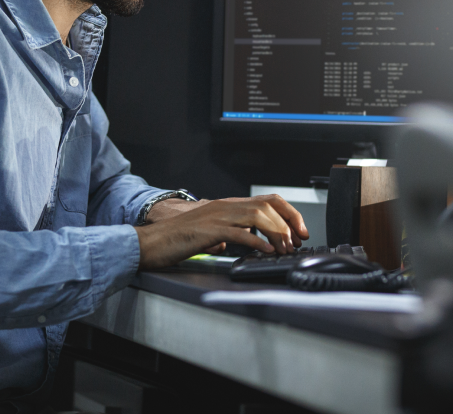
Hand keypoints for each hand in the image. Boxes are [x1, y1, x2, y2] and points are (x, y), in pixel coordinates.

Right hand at [134, 195, 308, 269]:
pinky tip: (266, 252)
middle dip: (289, 222)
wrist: (151, 242)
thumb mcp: (211, 232)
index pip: (267, 199)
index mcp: (227, 205)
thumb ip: (229, 232)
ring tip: (284, 249)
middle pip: (267, 204)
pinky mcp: (209, 231)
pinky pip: (240, 233)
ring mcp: (217, 216)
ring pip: (258, 215)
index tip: (300, 231)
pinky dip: (258, 242)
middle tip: (298, 241)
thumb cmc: (178, 239)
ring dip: (277, 232)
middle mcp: (225, 206)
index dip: (289, 213)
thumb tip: (245, 241)